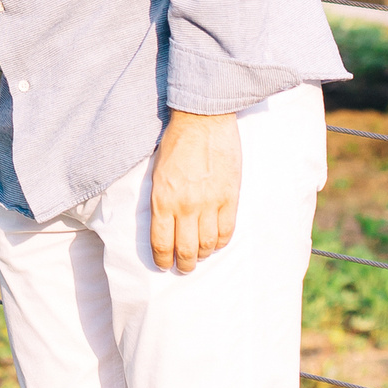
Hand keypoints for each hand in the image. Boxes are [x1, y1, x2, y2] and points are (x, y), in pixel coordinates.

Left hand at [149, 110, 241, 273]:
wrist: (203, 119)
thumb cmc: (176, 142)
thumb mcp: (158, 172)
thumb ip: (162, 199)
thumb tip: (165, 223)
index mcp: (162, 199)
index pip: (161, 242)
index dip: (162, 259)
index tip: (164, 265)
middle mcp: (185, 206)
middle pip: (185, 249)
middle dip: (183, 264)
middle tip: (183, 267)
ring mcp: (210, 203)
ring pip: (206, 244)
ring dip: (202, 255)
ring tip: (199, 256)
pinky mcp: (230, 197)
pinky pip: (226, 231)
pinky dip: (220, 242)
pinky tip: (216, 243)